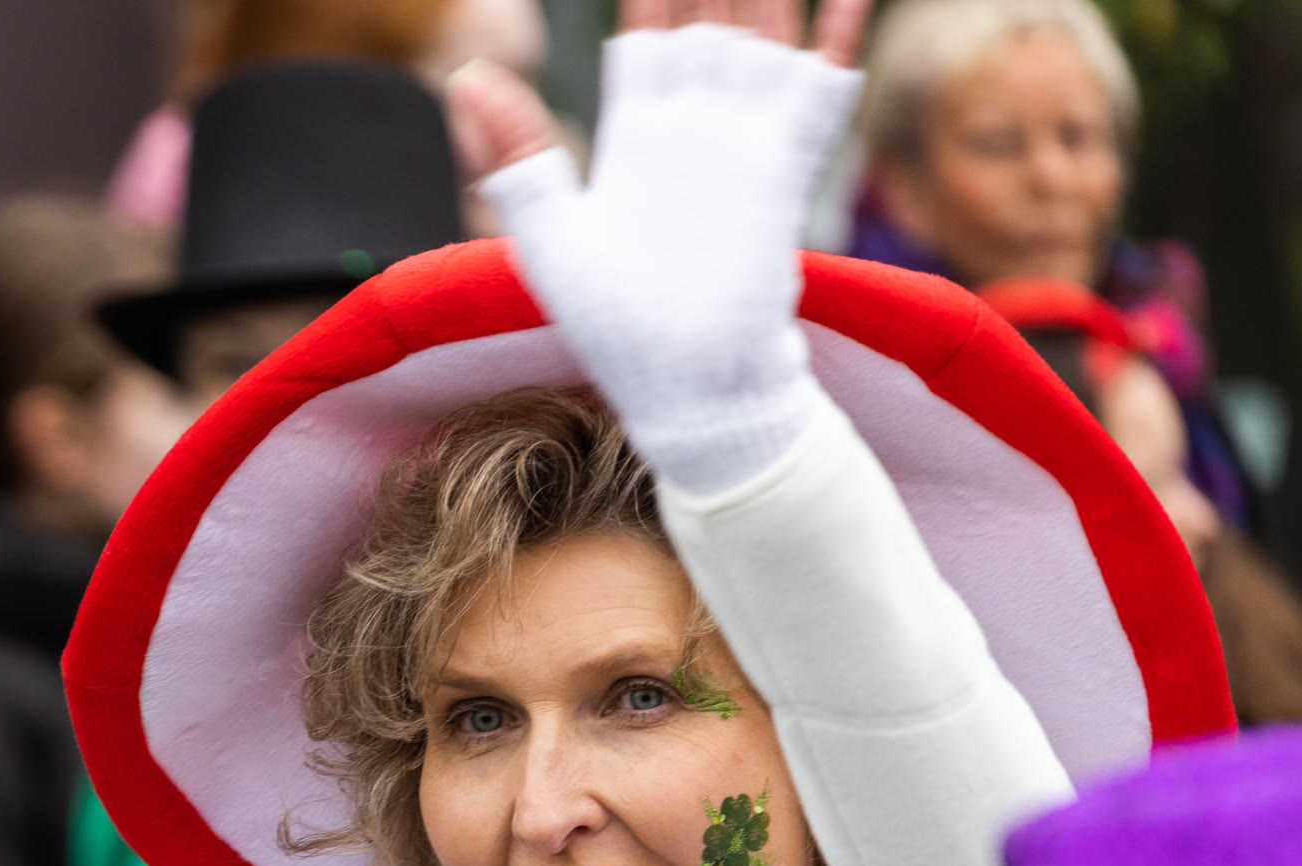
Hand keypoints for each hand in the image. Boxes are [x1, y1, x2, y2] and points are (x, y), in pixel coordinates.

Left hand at [447, 2, 870, 495]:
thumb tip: (464, 73)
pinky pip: (821, 74)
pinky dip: (837, 24)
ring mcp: (746, 135)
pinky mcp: (789, 162)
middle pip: (711, 5)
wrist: (695, 391)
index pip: (646, 22)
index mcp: (638, 129)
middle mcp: (696, 120)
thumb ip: (515, 158)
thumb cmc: (618, 334)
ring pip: (766, 20)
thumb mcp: (550, 244)